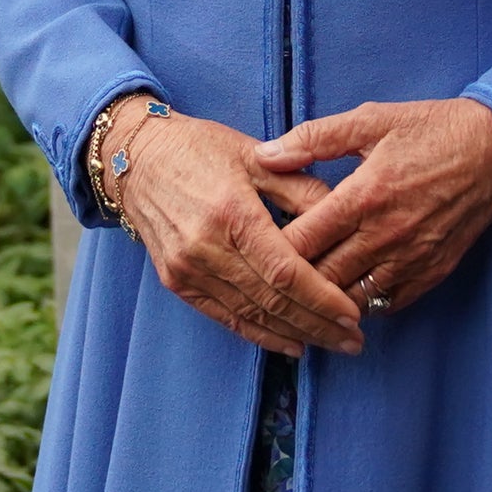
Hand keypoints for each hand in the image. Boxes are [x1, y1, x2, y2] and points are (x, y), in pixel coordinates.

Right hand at [107, 101, 368, 357]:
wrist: (137, 159)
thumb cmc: (202, 149)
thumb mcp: (257, 156)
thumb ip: (301, 187)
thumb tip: (344, 216)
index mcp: (232, 213)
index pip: (285, 272)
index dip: (322, 298)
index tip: (353, 314)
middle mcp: (206, 248)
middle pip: (271, 301)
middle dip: (318, 325)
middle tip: (354, 340)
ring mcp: (188, 270)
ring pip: (251, 315)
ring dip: (295, 335)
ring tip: (333, 343)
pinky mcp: (177, 282)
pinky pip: (225, 317)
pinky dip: (260, 335)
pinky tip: (291, 343)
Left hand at [253, 98, 491, 314]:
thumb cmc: (433, 129)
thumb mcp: (372, 120)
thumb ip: (314, 138)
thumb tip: (265, 155)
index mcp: (364, 195)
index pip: (300, 241)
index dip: (270, 249)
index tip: (254, 246)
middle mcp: (385, 234)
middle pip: (320, 277)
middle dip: (292, 279)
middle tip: (271, 274)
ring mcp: (411, 258)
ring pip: (350, 298)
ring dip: (325, 296)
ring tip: (304, 290)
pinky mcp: (433, 272)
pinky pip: (387, 304)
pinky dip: (363, 302)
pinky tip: (349, 291)